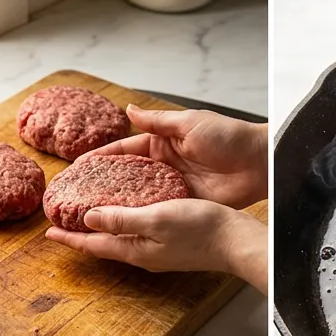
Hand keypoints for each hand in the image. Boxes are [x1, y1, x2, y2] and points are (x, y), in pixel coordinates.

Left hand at [45, 199, 266, 293]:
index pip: (94, 245)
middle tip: (62, 226)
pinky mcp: (171, 245)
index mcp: (136, 249)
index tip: (48, 234)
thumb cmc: (200, 228)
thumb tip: (88, 218)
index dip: (71, 238)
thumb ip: (121, 219)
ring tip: (87, 220)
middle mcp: (144, 255)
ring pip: (120, 241)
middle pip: (104, 246)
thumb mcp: (156, 217)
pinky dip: (123, 225)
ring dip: (102, 231)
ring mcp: (158, 252)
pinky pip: (138, 236)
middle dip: (82, 236)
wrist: (235, 241)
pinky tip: (125, 216)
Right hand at [87, 105, 267, 208]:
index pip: (124, 151)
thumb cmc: (228, 137)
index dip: (101, 159)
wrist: (257, 163)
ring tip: (93, 215)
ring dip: (119, 206)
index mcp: (162, 143)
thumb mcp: (189, 123)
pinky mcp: (186, 205)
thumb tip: (127, 110)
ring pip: (140, 198)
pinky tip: (123, 225)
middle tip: (78, 197)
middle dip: (104, 186)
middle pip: (127, 177)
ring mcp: (174, 187)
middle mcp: (164, 166)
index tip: (78, 168)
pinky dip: (143, 218)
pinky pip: (160, 212)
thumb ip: (157, 121)